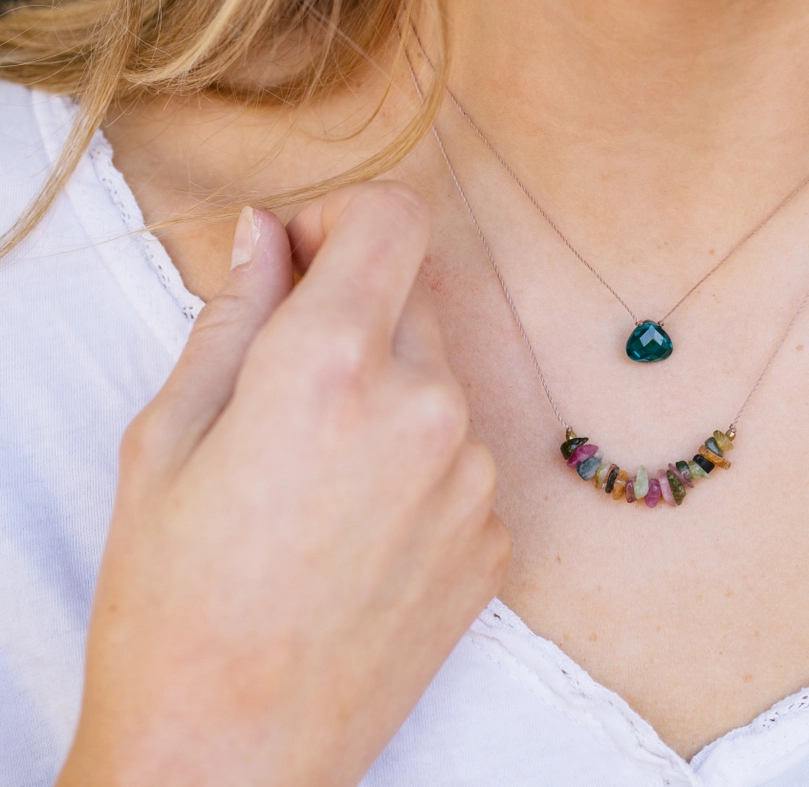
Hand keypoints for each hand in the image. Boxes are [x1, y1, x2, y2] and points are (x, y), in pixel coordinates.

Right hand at [58, 183, 510, 786]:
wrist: (234, 751)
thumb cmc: (176, 602)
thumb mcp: (169, 440)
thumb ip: (233, 317)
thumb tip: (266, 236)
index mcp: (335, 366)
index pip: (394, 218)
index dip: (345, 222)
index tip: (305, 263)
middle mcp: (427, 408)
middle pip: (416, 297)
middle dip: (358, 312)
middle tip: (290, 383)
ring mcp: (473, 479)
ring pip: (441, 383)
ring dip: (390, 394)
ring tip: (317, 479)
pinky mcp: (495, 540)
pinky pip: (460, 460)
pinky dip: (418, 466)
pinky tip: (357, 530)